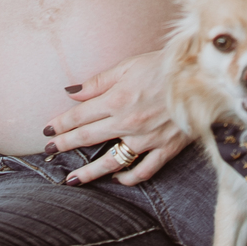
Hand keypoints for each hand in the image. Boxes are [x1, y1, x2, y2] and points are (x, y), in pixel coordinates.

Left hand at [42, 50, 190, 185]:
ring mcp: (147, 139)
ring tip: (72, 180)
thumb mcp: (127, 65)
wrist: (199, 75)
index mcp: (116, 100)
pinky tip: (117, 177)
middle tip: (49, 151)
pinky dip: (129, 177)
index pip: (79, 116)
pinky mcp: (165, 149)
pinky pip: (144, 171)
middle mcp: (128, 123)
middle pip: (89, 138)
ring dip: (89, 172)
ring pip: (112, 161)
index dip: (61, 124)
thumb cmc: (162, 66)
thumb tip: (72, 92)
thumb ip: (98, 82)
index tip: (47, 129)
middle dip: (65, 145)